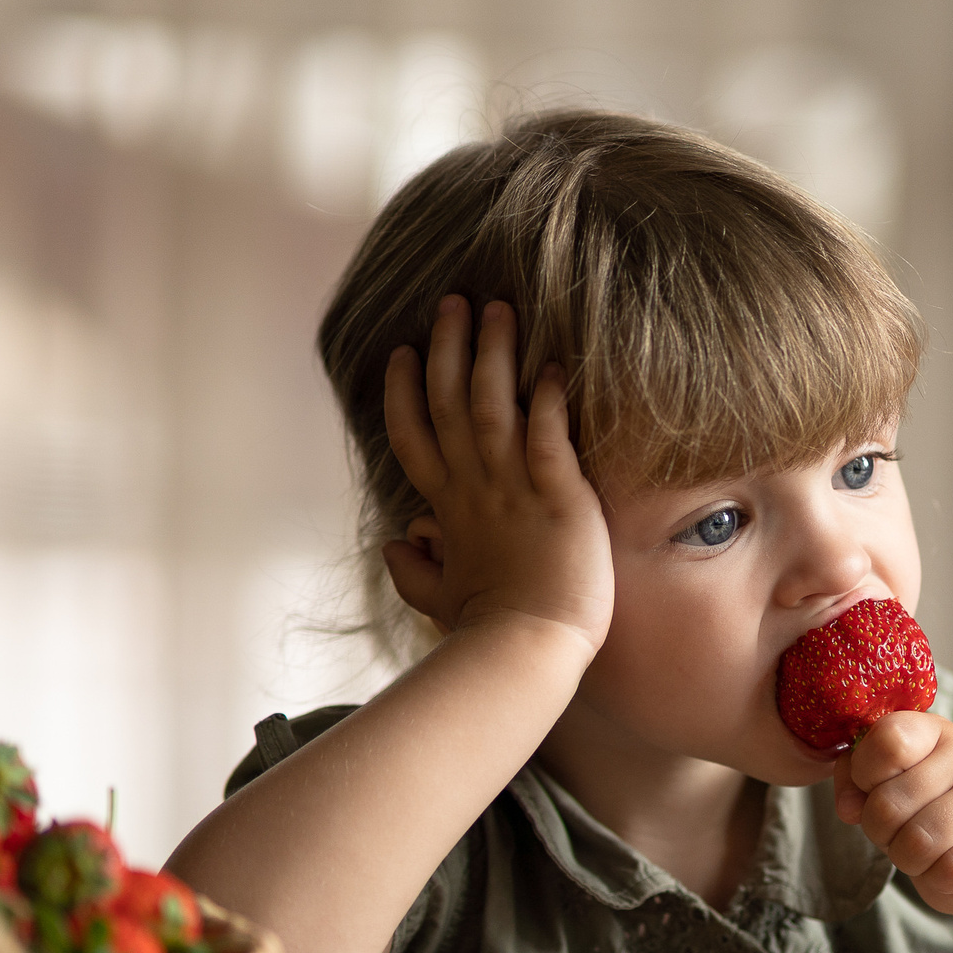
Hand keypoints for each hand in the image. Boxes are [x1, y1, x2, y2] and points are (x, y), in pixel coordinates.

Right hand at [382, 297, 613, 651]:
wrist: (528, 651)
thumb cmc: (489, 630)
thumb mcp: (439, 598)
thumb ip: (413, 570)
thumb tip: (394, 546)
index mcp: (446, 507)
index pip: (412, 434)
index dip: (402, 390)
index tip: (401, 351)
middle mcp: (474, 488)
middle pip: (449, 402)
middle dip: (448, 347)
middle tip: (452, 301)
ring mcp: (514, 489)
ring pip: (493, 405)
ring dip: (494, 354)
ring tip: (498, 309)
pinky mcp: (558, 496)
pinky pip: (548, 437)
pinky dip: (548, 401)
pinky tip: (552, 367)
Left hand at [833, 713, 952, 916]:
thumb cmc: (926, 813)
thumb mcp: (886, 787)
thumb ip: (855, 782)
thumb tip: (848, 807)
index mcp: (933, 731)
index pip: (889, 739)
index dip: (864, 773)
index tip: (873, 787)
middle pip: (889, 803)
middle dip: (880, 831)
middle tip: (897, 832)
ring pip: (918, 842)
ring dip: (906, 859)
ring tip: (921, 851)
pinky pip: (951, 870)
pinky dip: (936, 878)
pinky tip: (945, 867)